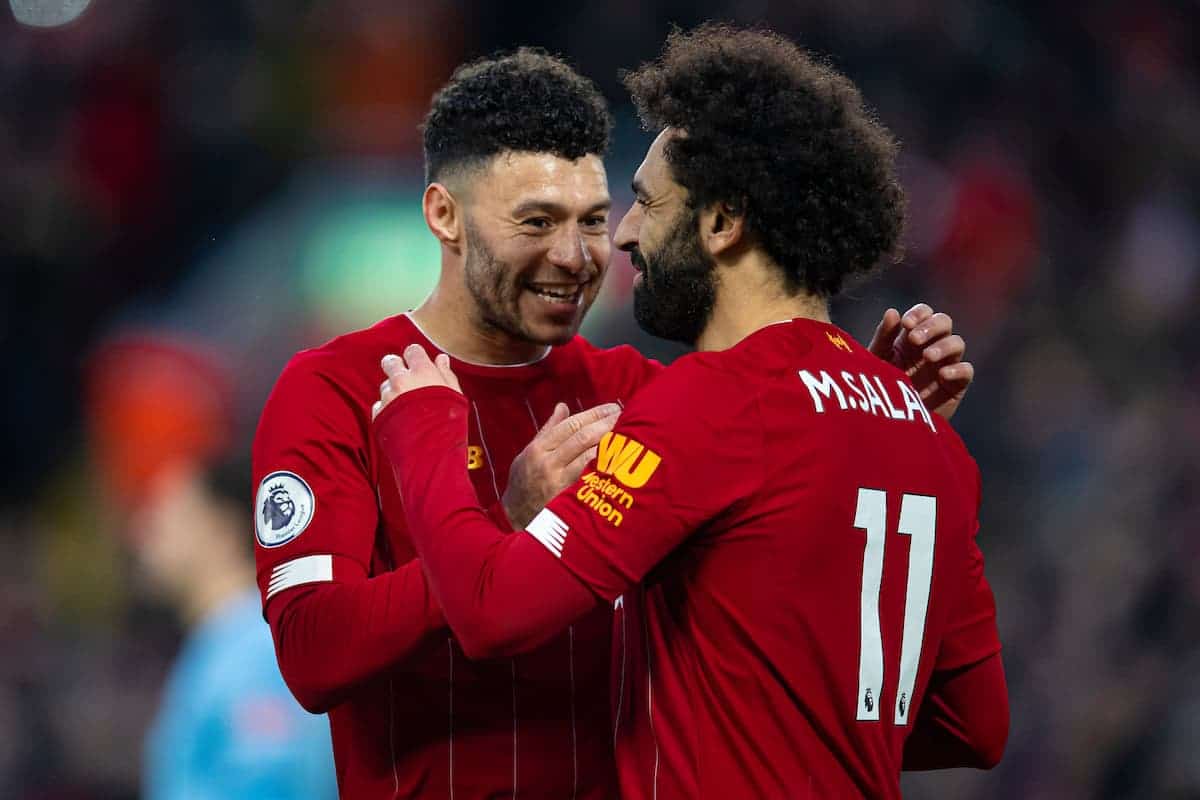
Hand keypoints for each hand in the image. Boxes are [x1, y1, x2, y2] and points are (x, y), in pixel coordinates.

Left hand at [372, 344, 462, 419]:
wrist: (432, 452)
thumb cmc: (449, 425)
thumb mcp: (455, 395)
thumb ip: (446, 374)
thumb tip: (441, 359)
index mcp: (423, 372)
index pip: (412, 350)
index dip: (415, 357)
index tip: (418, 364)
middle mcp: (402, 381)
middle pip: (390, 361)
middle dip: (396, 366)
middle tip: (405, 378)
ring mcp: (388, 398)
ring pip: (385, 386)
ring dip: (393, 392)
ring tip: (408, 408)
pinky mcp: (379, 415)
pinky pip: (379, 405)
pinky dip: (387, 410)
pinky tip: (401, 420)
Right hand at [502, 402, 621, 529]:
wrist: (514, 517)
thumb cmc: (524, 482)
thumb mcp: (529, 453)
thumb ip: (548, 430)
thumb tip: (563, 406)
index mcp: (538, 448)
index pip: (570, 425)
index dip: (594, 414)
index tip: (612, 407)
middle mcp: (547, 462)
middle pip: (582, 437)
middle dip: (606, 423)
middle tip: (625, 416)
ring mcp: (557, 481)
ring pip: (588, 455)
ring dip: (609, 443)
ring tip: (626, 434)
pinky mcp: (566, 498)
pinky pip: (589, 477)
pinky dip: (604, 465)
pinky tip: (618, 459)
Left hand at [868, 303, 973, 419]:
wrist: (885, 426)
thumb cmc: (878, 391)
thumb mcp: (876, 361)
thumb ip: (884, 337)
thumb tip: (893, 311)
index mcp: (910, 338)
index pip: (924, 313)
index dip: (919, 313)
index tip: (906, 324)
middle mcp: (930, 347)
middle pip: (944, 322)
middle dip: (931, 326)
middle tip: (914, 339)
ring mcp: (945, 365)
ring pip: (957, 343)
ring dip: (944, 345)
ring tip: (928, 357)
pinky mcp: (955, 386)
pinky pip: (967, 370)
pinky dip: (958, 369)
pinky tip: (942, 374)